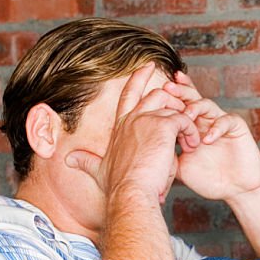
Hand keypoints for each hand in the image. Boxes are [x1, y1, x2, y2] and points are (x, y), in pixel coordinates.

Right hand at [66, 65, 201, 206]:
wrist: (130, 192)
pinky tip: (192, 144)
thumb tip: (68, 159)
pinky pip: (183, 119)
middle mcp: (132, 118)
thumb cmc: (117, 186)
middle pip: (155, 94)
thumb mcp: (97, 170)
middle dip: (172, 96)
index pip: (129, 95)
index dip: (138, 79)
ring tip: (190, 139)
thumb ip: (85, 161)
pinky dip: (191, 130)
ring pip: (172, 106)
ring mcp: (146, 119)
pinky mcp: (163, 125)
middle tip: (185, 106)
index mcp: (120, 126)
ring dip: (185, 120)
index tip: (148, 66)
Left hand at [163, 74, 259, 202]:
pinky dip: (215, 128)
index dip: (166, 100)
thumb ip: (167, 153)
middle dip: (179, 92)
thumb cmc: (208, 180)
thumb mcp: (180, 167)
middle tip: (168, 87)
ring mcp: (220, 122)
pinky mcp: (237, 127)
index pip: (177, 107)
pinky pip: (226, 120)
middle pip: (190, 98)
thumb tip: (146, 146)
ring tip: (186, 115)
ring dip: (195, 107)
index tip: (152, 98)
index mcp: (190, 127)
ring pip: (207, 104)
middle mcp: (204, 121)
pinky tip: (206, 139)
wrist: (234, 192)